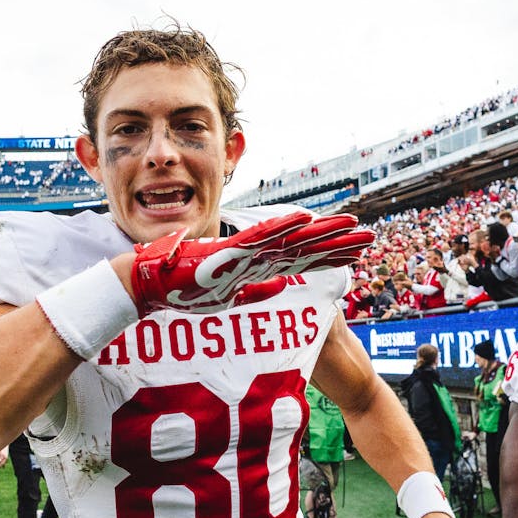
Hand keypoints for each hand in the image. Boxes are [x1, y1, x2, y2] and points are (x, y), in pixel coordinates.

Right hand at [131, 212, 374, 315]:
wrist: (147, 285)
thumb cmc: (183, 292)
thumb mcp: (230, 298)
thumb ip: (257, 290)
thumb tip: (284, 286)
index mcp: (256, 266)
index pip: (302, 260)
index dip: (331, 255)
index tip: (358, 252)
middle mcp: (253, 254)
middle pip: (304, 246)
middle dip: (337, 240)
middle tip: (369, 233)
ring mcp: (240, 251)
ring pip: (288, 238)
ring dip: (320, 231)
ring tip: (351, 225)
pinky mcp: (223, 252)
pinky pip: (257, 238)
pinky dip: (280, 227)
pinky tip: (304, 219)